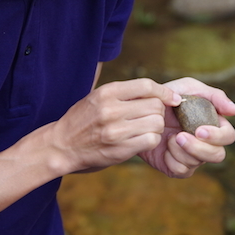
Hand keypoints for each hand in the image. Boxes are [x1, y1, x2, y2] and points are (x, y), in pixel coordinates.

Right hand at [49, 78, 180, 172]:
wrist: (61, 146)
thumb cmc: (82, 120)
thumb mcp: (97, 98)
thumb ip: (124, 94)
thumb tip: (158, 93)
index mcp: (107, 92)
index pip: (146, 86)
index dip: (164, 92)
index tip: (172, 98)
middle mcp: (111, 109)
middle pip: (155, 105)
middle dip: (158, 112)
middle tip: (150, 118)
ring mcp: (116, 130)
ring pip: (156, 123)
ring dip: (156, 127)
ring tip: (144, 129)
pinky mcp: (120, 149)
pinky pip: (151, 140)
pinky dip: (151, 140)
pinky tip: (142, 140)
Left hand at [139, 77, 234, 177]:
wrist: (140, 111)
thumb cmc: (168, 97)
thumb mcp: (189, 88)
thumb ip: (214, 95)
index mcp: (213, 125)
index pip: (228, 136)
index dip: (217, 136)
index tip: (199, 130)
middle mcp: (206, 144)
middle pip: (218, 155)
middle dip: (199, 148)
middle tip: (179, 136)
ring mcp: (192, 157)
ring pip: (198, 163)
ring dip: (181, 151)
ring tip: (168, 137)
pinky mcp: (176, 166)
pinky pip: (181, 171)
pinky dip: (171, 160)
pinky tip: (163, 147)